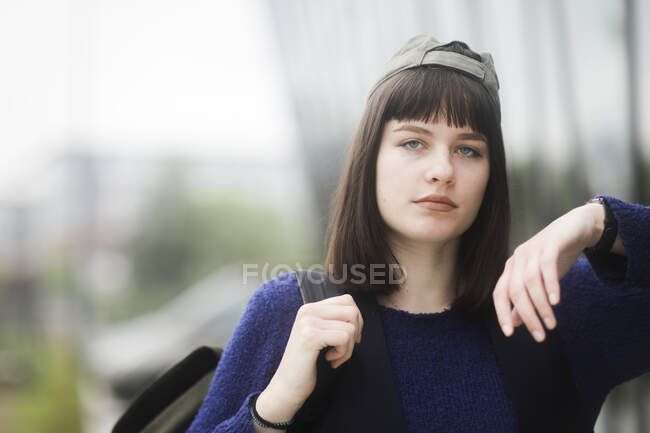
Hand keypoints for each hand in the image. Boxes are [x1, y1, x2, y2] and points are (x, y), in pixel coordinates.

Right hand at [264, 293, 363, 408]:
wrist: (287, 386)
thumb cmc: (306, 363)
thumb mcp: (320, 334)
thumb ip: (333, 320)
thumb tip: (358, 316)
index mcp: (310, 308)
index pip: (347, 300)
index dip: (356, 320)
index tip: (348, 338)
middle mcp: (308, 310)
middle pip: (352, 311)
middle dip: (355, 333)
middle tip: (344, 349)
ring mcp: (308, 322)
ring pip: (350, 327)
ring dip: (348, 348)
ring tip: (334, 357)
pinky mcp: (310, 336)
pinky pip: (344, 338)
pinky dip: (343, 354)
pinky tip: (329, 360)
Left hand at [492, 204, 597, 341]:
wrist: (577, 227)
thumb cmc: (555, 257)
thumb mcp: (539, 281)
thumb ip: (526, 300)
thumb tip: (514, 323)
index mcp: (511, 269)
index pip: (499, 293)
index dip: (502, 313)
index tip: (509, 334)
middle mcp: (518, 259)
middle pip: (515, 291)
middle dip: (527, 316)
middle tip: (540, 336)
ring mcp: (533, 250)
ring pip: (530, 282)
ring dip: (541, 306)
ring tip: (551, 324)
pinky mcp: (550, 243)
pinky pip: (546, 266)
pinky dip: (550, 285)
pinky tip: (556, 301)